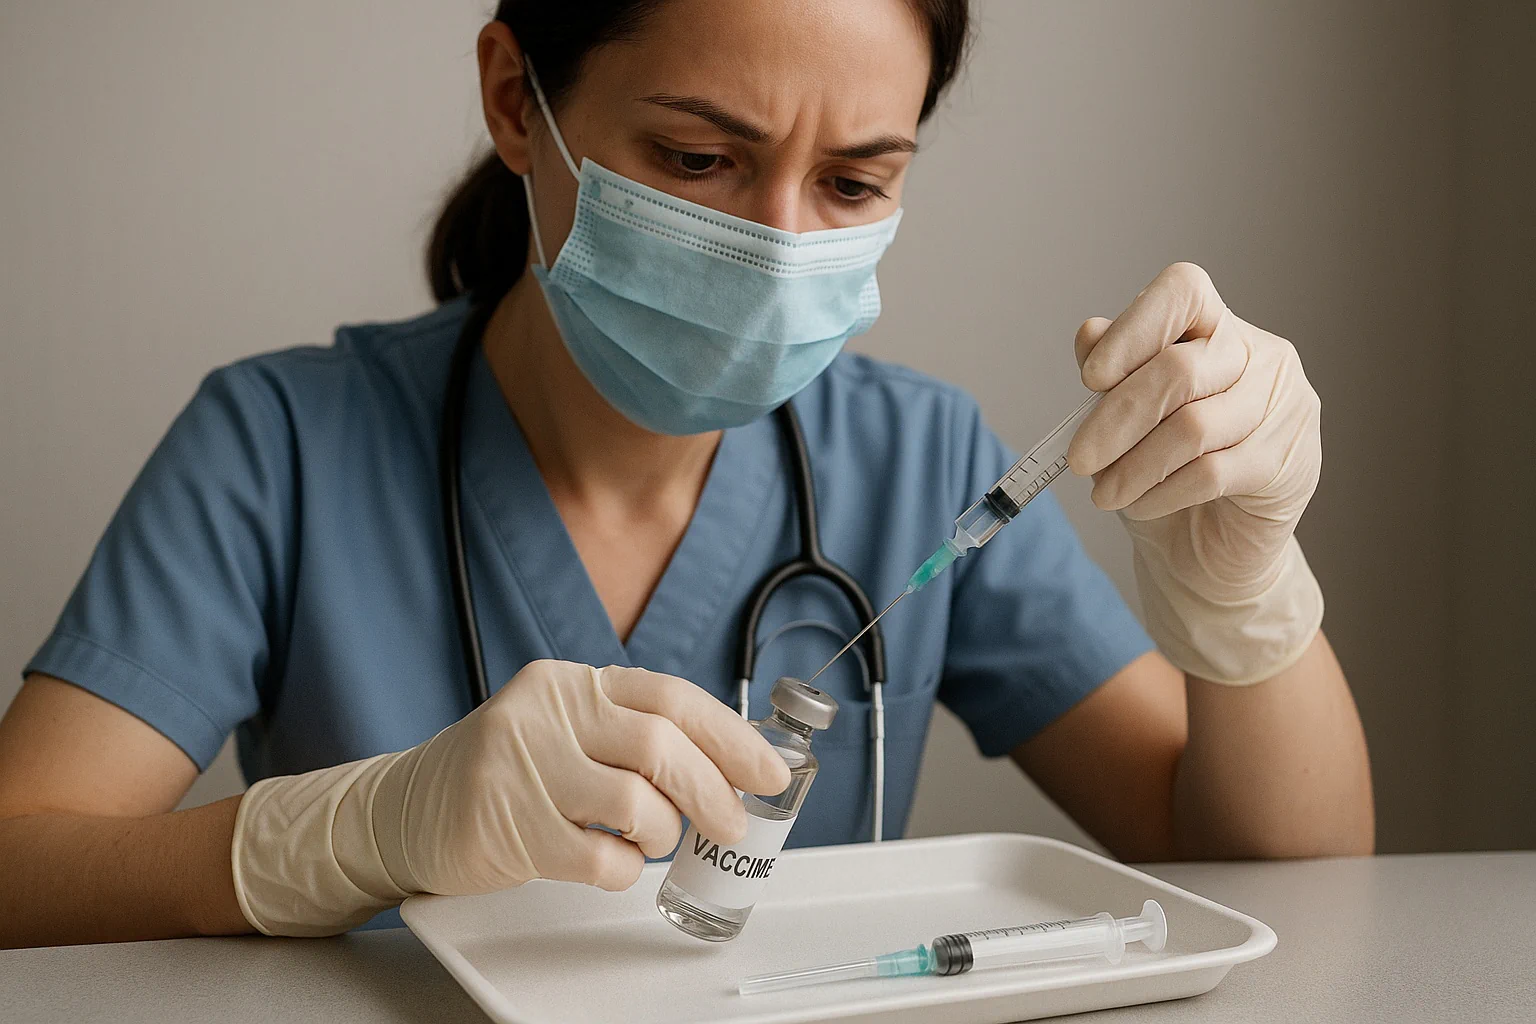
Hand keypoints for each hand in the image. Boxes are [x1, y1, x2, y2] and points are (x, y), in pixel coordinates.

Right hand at [232, 660, 788, 934]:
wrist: (405, 807)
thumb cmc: (506, 770)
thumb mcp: (568, 728)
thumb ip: (634, 734)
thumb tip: (732, 766)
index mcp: (573, 683)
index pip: (671, 698)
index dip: (731, 737)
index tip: (769, 772)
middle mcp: (547, 712)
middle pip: (660, 747)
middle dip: (714, 792)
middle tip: (731, 824)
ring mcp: (522, 767)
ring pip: (636, 803)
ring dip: (664, 834)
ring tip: (653, 843)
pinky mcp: (504, 826)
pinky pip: (597, 856)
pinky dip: (622, 870)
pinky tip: (611, 864)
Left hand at [1067, 263, 1323, 682]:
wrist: (1208, 549)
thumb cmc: (1162, 469)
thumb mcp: (1123, 419)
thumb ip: (1110, 373)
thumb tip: (1090, 335)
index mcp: (1217, 326)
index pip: (1182, 292)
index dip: (1133, 330)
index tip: (1090, 380)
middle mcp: (1261, 357)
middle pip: (1179, 369)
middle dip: (1115, 418)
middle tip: (1077, 459)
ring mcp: (1283, 409)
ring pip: (1192, 428)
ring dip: (1133, 466)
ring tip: (1104, 493)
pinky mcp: (1288, 465)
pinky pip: (1210, 474)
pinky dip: (1160, 492)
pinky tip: (1138, 505)